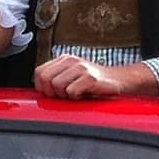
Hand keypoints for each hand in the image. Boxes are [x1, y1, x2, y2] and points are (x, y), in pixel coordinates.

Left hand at [33, 55, 155, 100]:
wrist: (120, 81)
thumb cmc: (94, 84)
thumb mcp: (72, 77)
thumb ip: (56, 79)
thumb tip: (39, 90)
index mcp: (64, 59)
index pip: (39, 72)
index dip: (43, 87)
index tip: (54, 94)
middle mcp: (71, 61)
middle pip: (45, 79)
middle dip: (53, 93)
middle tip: (66, 96)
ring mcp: (81, 68)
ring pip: (57, 86)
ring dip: (66, 96)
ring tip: (77, 95)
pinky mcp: (90, 78)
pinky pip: (72, 92)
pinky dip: (76, 98)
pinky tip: (84, 96)